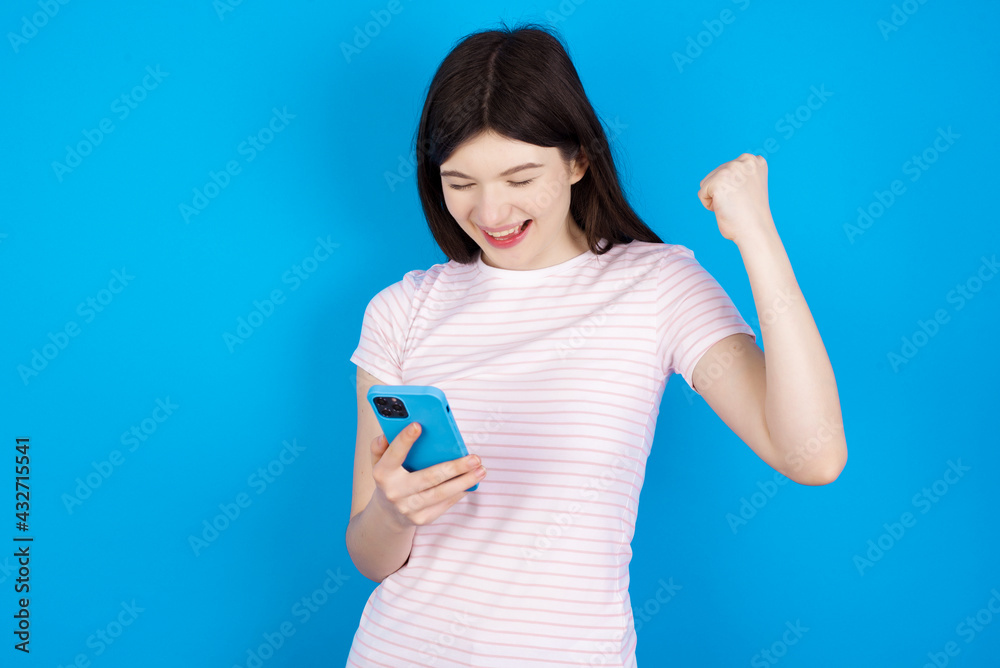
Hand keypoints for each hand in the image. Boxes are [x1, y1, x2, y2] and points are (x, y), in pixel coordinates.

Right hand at [369, 422, 485, 528]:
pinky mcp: (421, 519)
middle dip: (454, 467)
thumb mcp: (379, 462)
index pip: (393, 454)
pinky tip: (471, 482)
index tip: (418, 425)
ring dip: (464, 481)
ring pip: (441, 493)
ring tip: (480, 470)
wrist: (388, 514)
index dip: (404, 440)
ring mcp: (408, 508)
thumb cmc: (390, 478)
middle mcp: (394, 492)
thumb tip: (384, 435)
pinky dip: (459, 492)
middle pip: (428, 478)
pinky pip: (444, 504)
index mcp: (382, 473)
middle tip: (474, 458)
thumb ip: (380, 447)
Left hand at [697, 153, 774, 244]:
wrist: (755, 230)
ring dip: (715, 197)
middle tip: (738, 204)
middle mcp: (744, 160)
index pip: (728, 170)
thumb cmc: (752, 216)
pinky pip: (702, 194)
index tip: (746, 198)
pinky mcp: (718, 181)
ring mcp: (731, 169)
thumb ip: (739, 177)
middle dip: (722, 192)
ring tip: (732, 205)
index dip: (732, 187)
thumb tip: (725, 179)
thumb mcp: (749, 187)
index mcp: (755, 161)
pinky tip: (724, 208)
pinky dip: (709, 205)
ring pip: (707, 183)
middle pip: (716, 174)